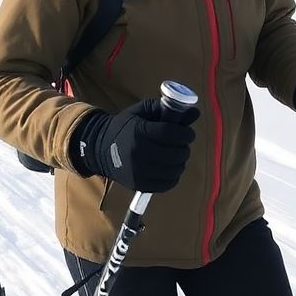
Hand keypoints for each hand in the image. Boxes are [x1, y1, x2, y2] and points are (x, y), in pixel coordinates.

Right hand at [74, 98, 198, 192]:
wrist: (101, 149)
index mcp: (139, 131)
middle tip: (181, 143)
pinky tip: (169, 167)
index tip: (188, 133)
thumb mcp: (141, 112)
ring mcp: (139, 172)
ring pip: (175, 169)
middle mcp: (139, 153)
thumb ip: (167, 110)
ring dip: (180, 161)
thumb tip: (195, 112)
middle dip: (184, 147)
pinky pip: (168, 184)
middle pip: (176, 153)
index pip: (171, 133)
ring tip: (175, 155)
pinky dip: (173, 175)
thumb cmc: (124, 127)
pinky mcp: (140, 185)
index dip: (185, 133)